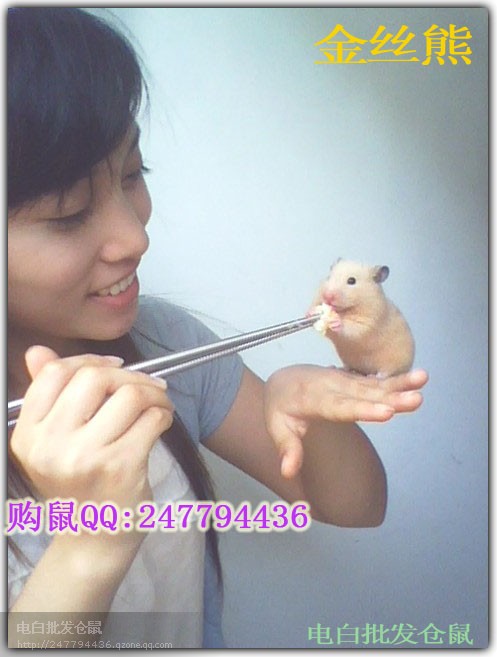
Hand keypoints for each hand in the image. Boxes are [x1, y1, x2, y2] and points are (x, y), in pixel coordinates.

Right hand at [10, 346, 173, 508]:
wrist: (94, 538)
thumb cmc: (79, 483)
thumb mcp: (53, 442)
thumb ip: (48, 394)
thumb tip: (38, 351)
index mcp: (29, 435)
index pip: (55, 373)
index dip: (90, 361)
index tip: (114, 368)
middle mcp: (51, 446)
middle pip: (95, 378)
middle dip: (130, 375)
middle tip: (145, 385)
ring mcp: (86, 458)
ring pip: (130, 395)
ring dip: (154, 393)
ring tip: (159, 403)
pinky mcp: (121, 468)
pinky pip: (152, 418)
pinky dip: (164, 414)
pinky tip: (162, 422)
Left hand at [264, 365, 427, 478]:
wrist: (284, 379)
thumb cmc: (282, 407)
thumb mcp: (277, 427)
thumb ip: (287, 448)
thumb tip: (288, 472)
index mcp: (313, 400)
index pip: (340, 407)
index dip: (364, 410)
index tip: (386, 413)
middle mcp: (333, 387)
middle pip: (364, 394)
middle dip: (391, 397)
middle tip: (416, 399)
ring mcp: (345, 381)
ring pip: (374, 384)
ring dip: (400, 383)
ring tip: (424, 380)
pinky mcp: (355, 380)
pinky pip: (377, 381)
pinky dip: (398, 380)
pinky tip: (420, 379)